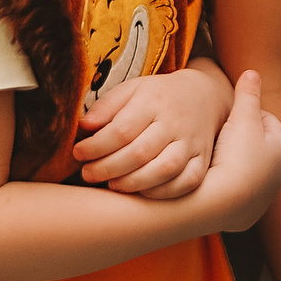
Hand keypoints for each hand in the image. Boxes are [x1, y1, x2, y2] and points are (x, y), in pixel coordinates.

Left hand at [75, 64, 229, 197]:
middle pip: (139, 152)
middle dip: (107, 168)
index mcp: (154, 101)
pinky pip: (186, 183)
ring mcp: (192, 144)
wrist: (202, 96)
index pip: (121, 130)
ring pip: (164, 170)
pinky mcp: (203, 161)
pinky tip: (141, 191)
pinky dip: (162, 192)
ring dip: (133, 183)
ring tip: (111, 185)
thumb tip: (84, 126)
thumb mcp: (131, 89)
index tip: (78, 153)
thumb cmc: (157, 96)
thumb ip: (106, 106)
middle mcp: (175, 123)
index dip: (96, 146)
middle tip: (87, 174)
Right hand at [193, 70, 280, 229]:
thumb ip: (247, 94)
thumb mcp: (241, 118)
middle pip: (260, 149)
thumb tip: (253, 72)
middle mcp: (277, 176)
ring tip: (213, 156)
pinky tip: (210, 181)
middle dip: (244, 139)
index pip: (269, 122)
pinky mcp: (245, 217)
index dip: (250, 112)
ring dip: (236, 165)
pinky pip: (236, 196)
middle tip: (220, 131)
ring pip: (248, 174)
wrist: (221, 203)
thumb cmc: (234, 156)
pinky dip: (227, 187)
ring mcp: (261, 199)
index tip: (231, 109)